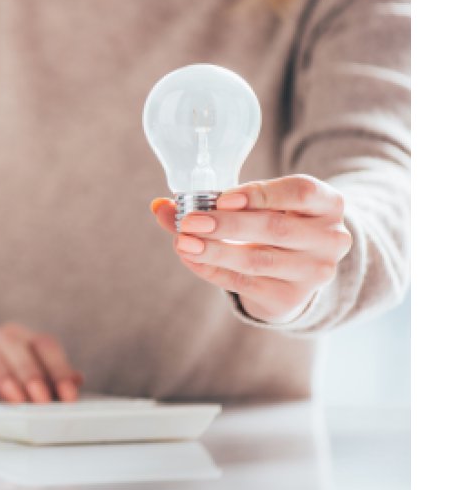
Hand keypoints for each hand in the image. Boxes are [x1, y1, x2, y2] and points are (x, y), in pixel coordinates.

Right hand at [0, 322, 82, 403]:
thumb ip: (46, 380)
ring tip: (13, 400)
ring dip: (0, 374)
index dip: (58, 367)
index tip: (68, 396)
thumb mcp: (18, 384)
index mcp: (12, 339)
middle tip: (41, 401)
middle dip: (31, 373)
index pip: (41, 343)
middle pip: (13, 343)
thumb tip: (78, 379)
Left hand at [150, 174, 352, 323]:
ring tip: (182, 242)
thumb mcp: (258, 204)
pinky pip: (245, 283)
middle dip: (227, 225)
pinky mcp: (290, 297)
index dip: (260, 194)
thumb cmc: (275, 220)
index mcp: (328, 204)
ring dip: (215, 250)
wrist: (299, 265)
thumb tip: (159, 206)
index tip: (222, 199)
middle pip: (275, 229)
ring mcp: (314, 272)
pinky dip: (213, 270)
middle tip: (189, 221)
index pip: (301, 192)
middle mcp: (330, 239)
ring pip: (258, 260)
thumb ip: (213, 201)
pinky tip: (190, 258)